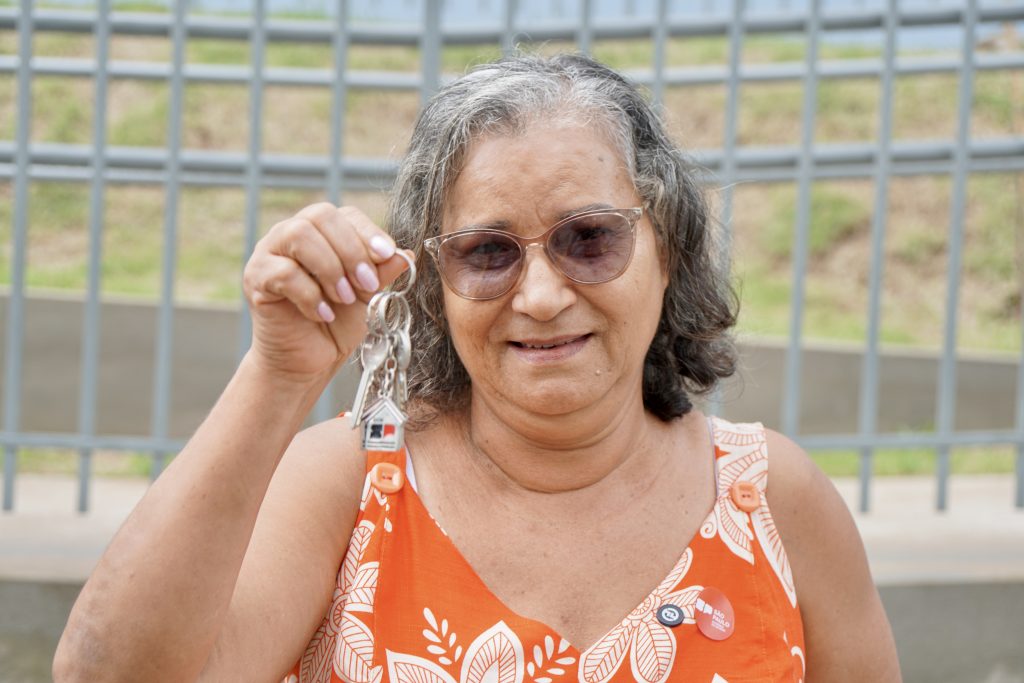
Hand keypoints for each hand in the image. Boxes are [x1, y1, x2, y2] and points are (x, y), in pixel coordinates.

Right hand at [242, 203, 411, 383]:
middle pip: (320, 216)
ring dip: (330, 268)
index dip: (368, 233)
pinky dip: (310, 295)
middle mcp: (293, 234)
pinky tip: (323, 314)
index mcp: (323, 232)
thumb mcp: (368, 296)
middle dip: (350, 249)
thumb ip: (382, 273)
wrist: (308, 361)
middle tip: (366, 283)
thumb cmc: (337, 323)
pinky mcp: (257, 278)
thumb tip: (405, 255)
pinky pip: (283, 272)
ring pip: (299, 235)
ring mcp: (270, 253)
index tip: (386, 256)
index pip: (345, 214)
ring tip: (344, 298)